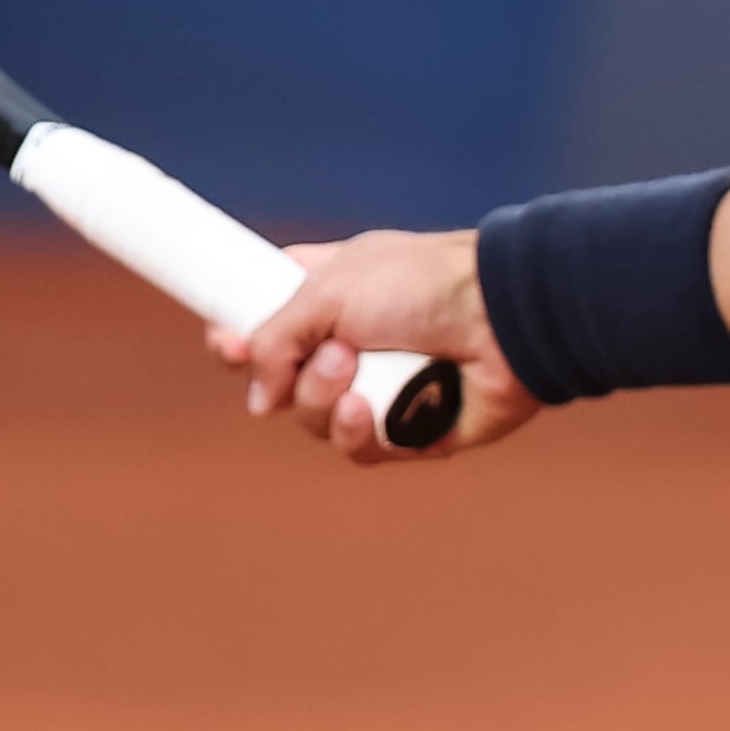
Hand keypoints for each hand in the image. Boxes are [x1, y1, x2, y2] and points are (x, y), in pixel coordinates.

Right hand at [214, 228, 547, 461]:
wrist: (503, 316)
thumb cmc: (423, 283)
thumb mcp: (327, 287)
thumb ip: (274, 336)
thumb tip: (260, 400)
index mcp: (331, 291)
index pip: (267, 318)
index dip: (240, 336)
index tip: (226, 342)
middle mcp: (353, 340)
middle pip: (281, 381)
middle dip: (282, 374)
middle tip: (301, 355)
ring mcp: (381, 387)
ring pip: (315, 419)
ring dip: (322, 396)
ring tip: (354, 365)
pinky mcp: (411, 429)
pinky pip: (359, 447)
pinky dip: (358, 429)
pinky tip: (371, 407)